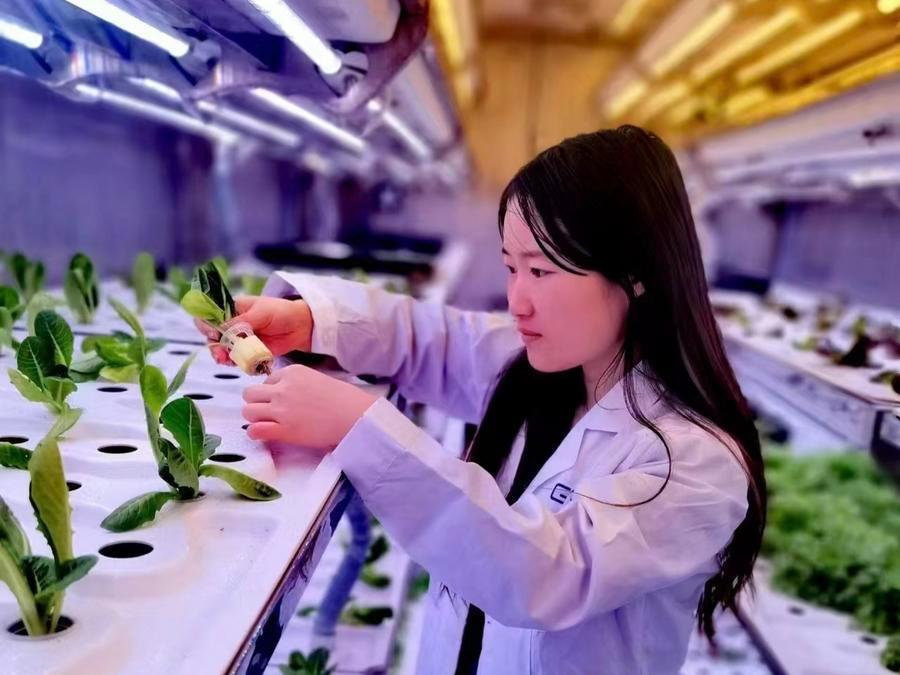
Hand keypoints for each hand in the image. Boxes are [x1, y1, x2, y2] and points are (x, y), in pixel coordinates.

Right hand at [195, 296, 313, 365]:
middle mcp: (233, 324)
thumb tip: (223, 329)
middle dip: (214, 345)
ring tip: (227, 361)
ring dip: (222, 356)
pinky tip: (236, 363)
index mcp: (233, 309)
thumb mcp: (261, 313)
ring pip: (223, 349)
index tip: (212, 334)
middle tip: (220, 354)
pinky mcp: (248, 351)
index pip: (211, 315)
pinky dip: (234, 362)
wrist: (300, 327)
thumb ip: (242, 322)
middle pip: (214, 336)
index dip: (207, 325)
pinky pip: (236, 358)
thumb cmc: (281, 312)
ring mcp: (240, 338)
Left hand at [241, 365, 377, 449]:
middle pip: (250, 394)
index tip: (280, 401)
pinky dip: (256, 433)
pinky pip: (254, 430)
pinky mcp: (283, 429)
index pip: (266, 381)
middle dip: (257, 403)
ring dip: (255, 418)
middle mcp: (282, 388)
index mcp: (291, 373)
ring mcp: (281, 409)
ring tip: (267, 424)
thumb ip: (295, 383)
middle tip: (268, 413)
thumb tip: (281, 393)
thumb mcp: (315, 379)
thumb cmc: (342, 398)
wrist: (354, 416)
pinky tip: (266, 434)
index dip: (270, 393)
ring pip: (248, 411)